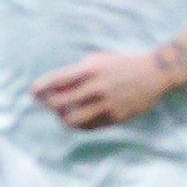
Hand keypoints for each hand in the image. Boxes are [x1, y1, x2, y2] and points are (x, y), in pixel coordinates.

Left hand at [29, 44, 186, 128]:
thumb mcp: (97, 60)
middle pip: (58, 103)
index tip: (33, 92)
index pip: (55, 81)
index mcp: (89, 70)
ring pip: (72, 120)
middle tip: (45, 104)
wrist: (154, 74)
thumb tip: (52, 85)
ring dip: (62, 118)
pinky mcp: (115, 117)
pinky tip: (77, 120)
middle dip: (47, 105)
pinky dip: (79, 125)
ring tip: (62, 114)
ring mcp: (106, 104)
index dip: (40, 88)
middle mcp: (96, 88)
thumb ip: (76, 72)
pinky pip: (89, 127)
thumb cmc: (120, 65)